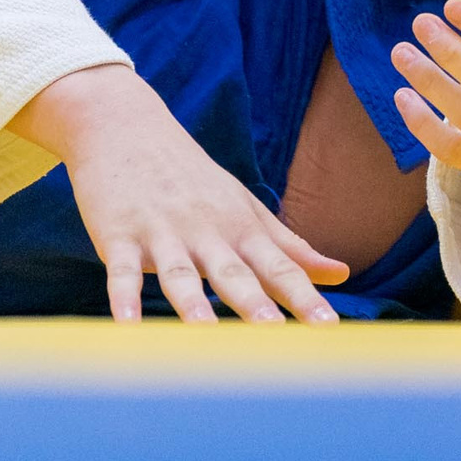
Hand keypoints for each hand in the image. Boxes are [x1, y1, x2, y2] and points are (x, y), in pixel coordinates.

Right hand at [9, 64, 347, 324]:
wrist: (126, 126)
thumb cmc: (193, 179)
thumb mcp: (245, 207)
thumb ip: (289, 247)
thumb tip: (341, 274)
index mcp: (240, 227)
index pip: (279, 267)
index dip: (304, 297)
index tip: (327, 328)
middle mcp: (206, 230)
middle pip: (233, 272)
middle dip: (254, 303)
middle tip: (275, 334)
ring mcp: (161, 232)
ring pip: (178, 272)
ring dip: (191, 304)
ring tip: (203, 333)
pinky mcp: (118, 234)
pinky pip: (121, 271)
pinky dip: (122, 298)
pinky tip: (126, 326)